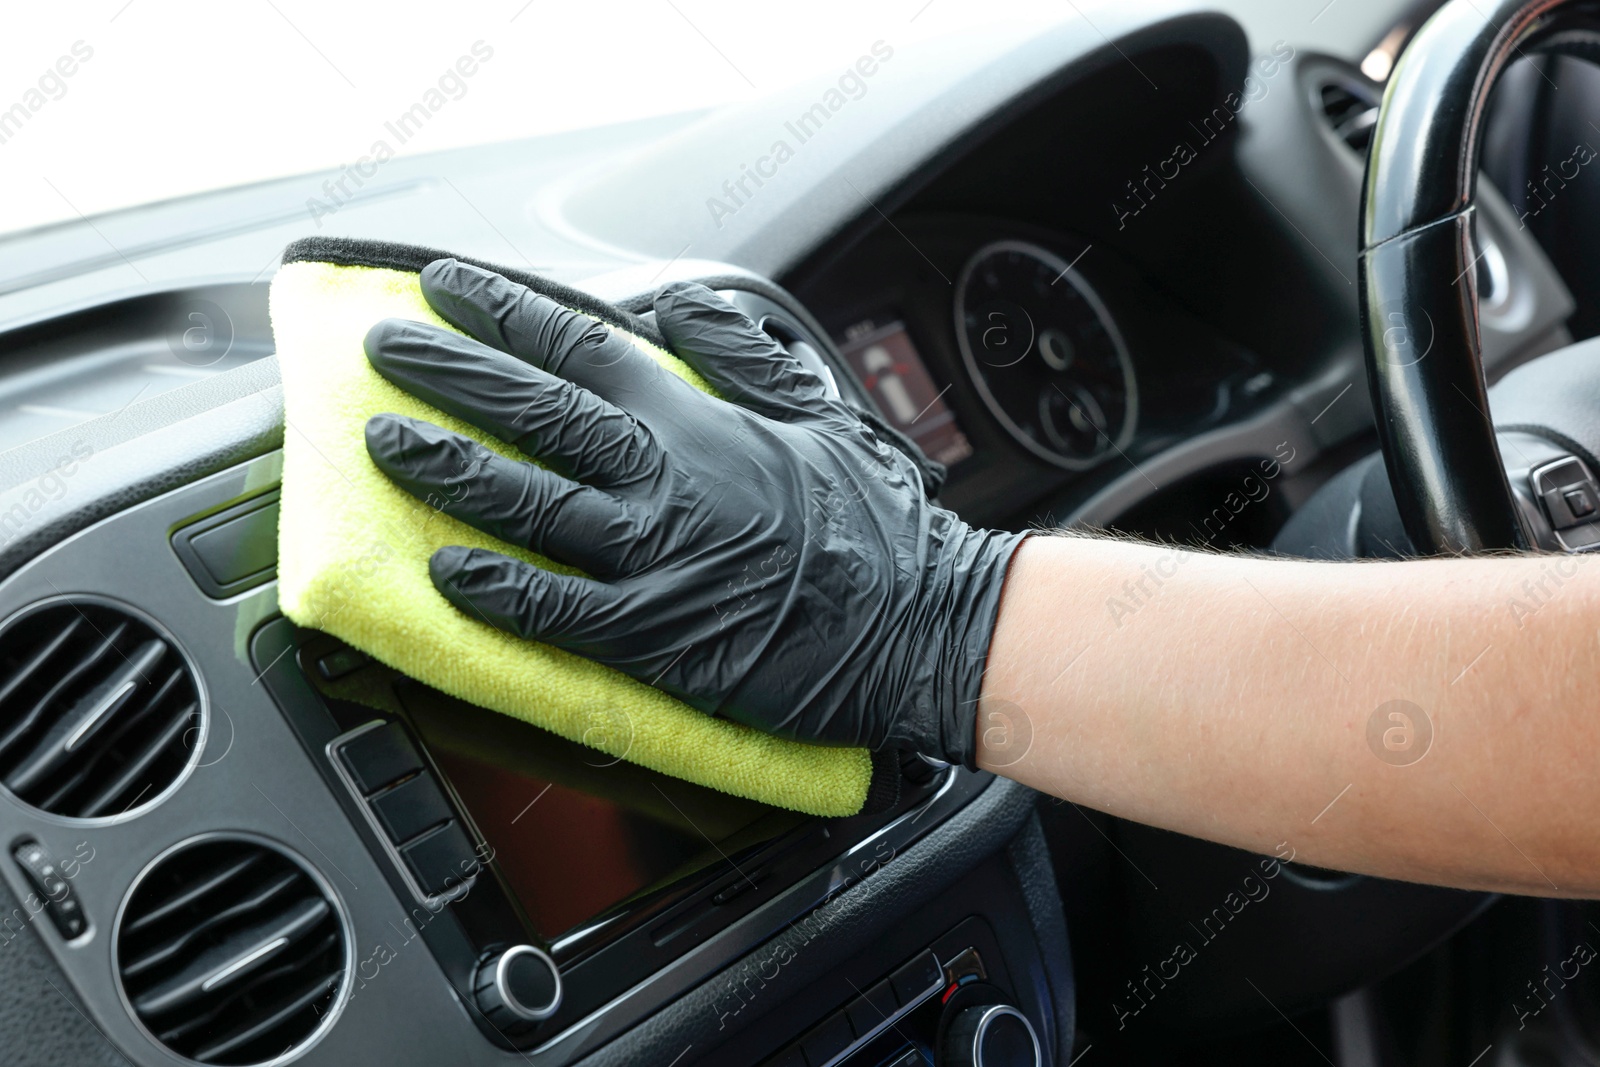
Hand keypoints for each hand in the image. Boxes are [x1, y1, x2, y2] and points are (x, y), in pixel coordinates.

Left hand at [361, 259, 1024, 764]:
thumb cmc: (876, 522)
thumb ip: (741, 355)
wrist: (921, 622)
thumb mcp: (819, 412)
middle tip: (383, 349)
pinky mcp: (657, 634)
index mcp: (698, 417)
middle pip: (532, 411)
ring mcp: (653, 555)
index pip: (578, 346)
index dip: (503, 312)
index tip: (446, 287)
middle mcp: (662, 475)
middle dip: (450, 372)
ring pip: (525, 501)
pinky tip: (443, 571)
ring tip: (384, 441)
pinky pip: (555, 608)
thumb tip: (681, 306)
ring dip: (447, 466)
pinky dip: (495, 588)